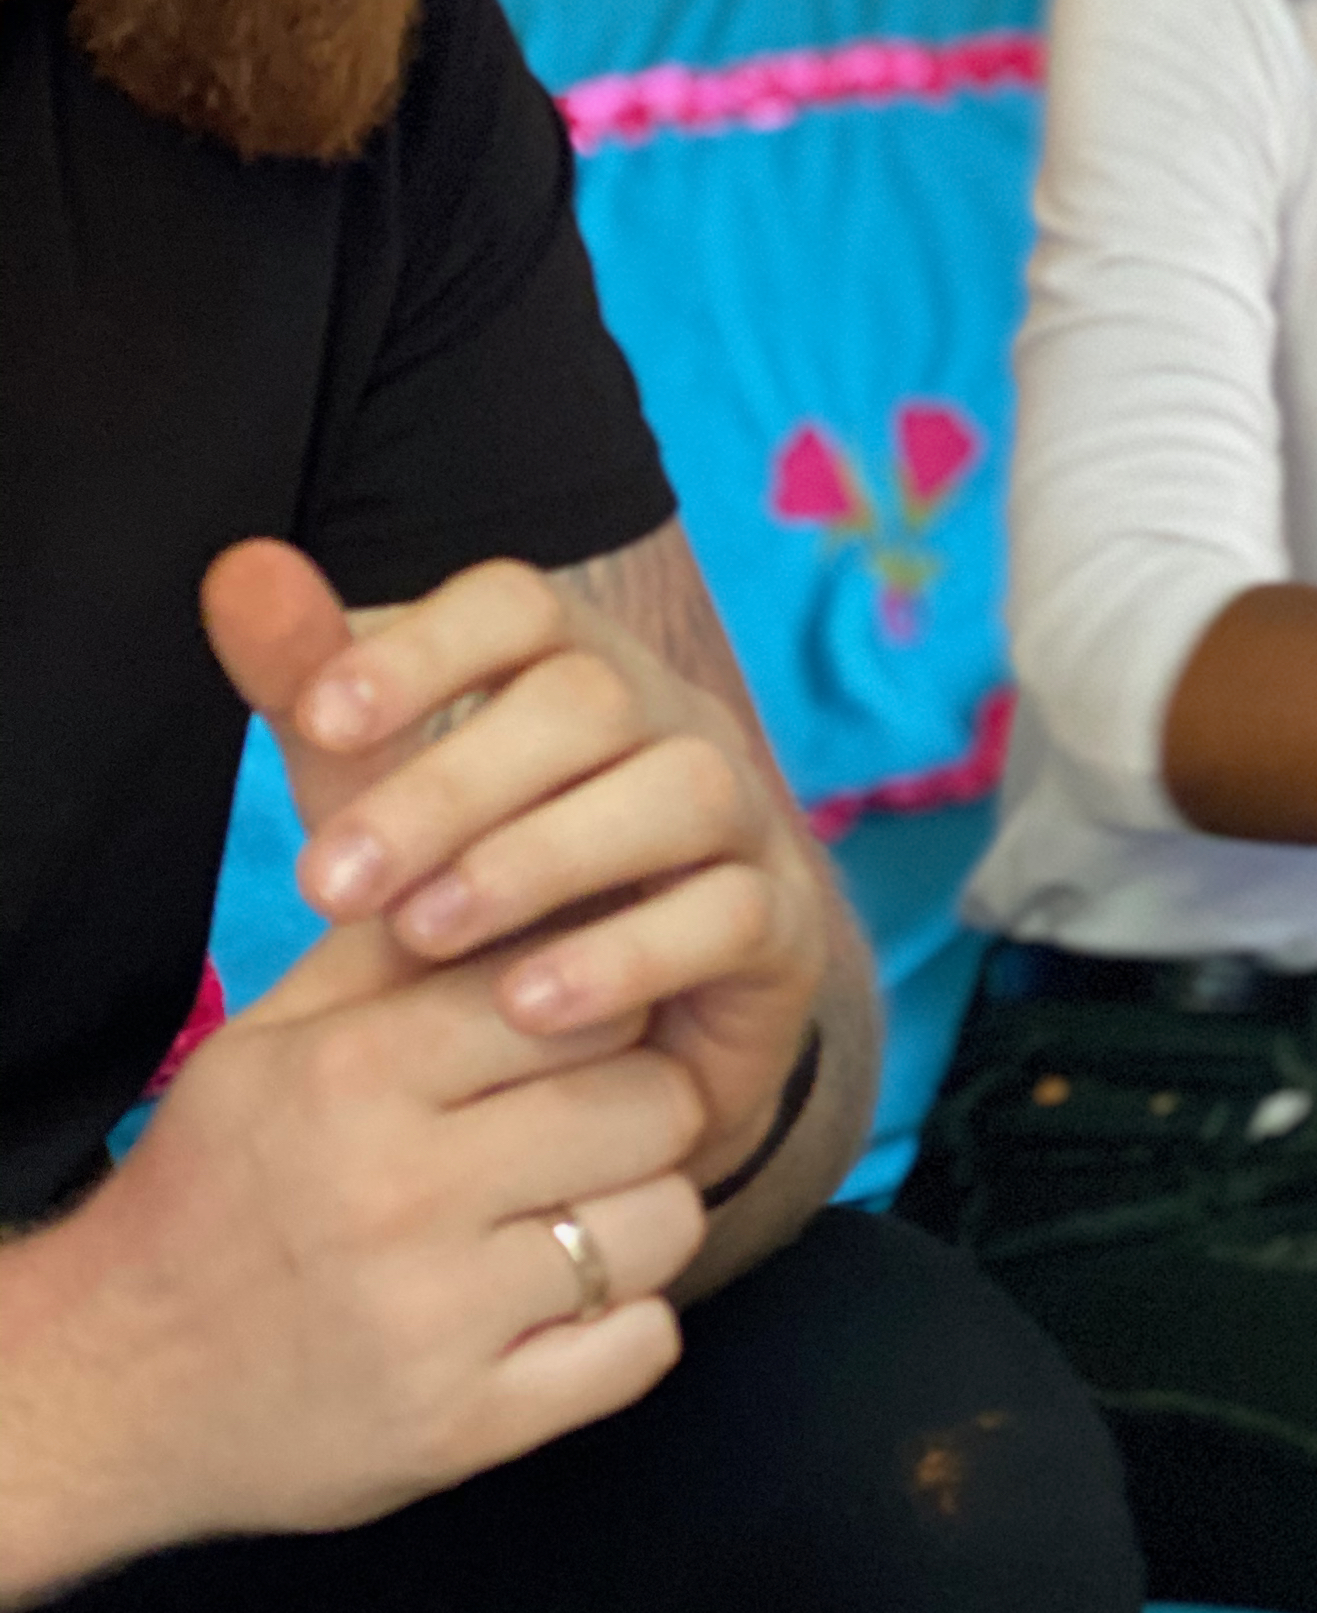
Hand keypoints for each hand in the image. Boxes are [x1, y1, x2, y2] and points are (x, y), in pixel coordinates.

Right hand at [58, 918, 707, 1551]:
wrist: (106, 1384)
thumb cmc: (213, 1189)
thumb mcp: (273, 1041)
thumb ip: (397, 950)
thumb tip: (523, 863)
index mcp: (357, 1075)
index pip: (583, 1000)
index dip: (608, 1011)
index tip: (587, 1039)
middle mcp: (401, 1192)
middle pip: (655, 1106)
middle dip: (646, 1109)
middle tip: (595, 1130)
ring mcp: (436, 1321)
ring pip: (666, 1225)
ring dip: (640, 1220)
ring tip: (572, 1220)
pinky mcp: (463, 1427)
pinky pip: (642, 1350)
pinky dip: (625, 1331)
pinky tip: (560, 1312)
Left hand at [203, 539, 828, 1189]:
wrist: (608, 1045)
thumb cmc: (482, 891)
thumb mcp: (381, 790)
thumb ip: (311, 683)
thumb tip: (237, 567)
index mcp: (580, 668)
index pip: (524, 605)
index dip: (426, 650)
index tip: (315, 719)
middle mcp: (676, 722)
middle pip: (593, 700)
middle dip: (449, 788)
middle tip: (326, 888)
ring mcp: (746, 819)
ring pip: (679, 791)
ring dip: (540, 859)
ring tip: (421, 937)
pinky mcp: (782, 927)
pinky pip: (729, 915)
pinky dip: (625, 956)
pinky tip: (524, 1006)